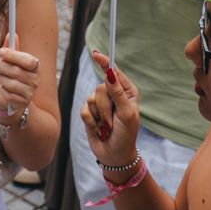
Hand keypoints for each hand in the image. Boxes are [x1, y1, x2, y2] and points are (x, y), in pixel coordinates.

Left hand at [0, 32, 40, 124]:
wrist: (10, 98)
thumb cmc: (11, 76)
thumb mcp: (10, 61)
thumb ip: (10, 48)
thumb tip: (11, 35)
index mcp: (35, 65)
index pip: (28, 60)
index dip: (14, 56)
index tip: (1, 52)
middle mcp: (36, 79)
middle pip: (15, 71)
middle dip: (1, 66)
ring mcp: (30, 92)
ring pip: (10, 83)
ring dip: (1, 79)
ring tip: (1, 77)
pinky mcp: (23, 102)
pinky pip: (8, 94)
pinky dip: (3, 90)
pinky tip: (4, 89)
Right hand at [80, 50, 140, 167]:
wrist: (115, 155)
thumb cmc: (126, 135)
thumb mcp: (126, 114)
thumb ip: (118, 93)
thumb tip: (110, 73)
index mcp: (127, 92)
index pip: (114, 72)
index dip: (105, 63)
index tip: (95, 54)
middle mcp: (114, 94)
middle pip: (100, 87)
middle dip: (105, 107)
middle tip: (112, 121)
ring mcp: (101, 104)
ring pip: (90, 98)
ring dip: (99, 116)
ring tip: (107, 127)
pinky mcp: (90, 113)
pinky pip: (84, 109)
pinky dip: (91, 121)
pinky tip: (99, 129)